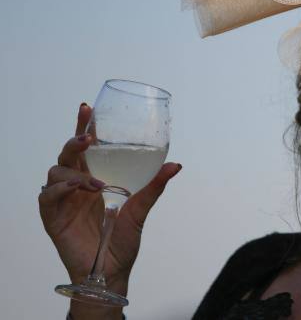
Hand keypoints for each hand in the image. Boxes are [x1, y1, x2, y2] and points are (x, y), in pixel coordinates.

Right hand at [38, 103, 181, 293]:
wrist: (111, 270)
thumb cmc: (123, 239)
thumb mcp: (141, 209)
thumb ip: (154, 186)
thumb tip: (176, 165)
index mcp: (94, 177)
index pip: (86, 148)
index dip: (82, 126)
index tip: (87, 107)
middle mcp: (76, 185)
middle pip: (67, 153)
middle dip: (75, 140)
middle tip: (89, 137)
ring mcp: (62, 200)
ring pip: (56, 171)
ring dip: (75, 171)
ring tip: (97, 183)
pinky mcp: (52, 217)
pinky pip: (47, 196)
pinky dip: (61, 189)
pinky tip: (79, 190)